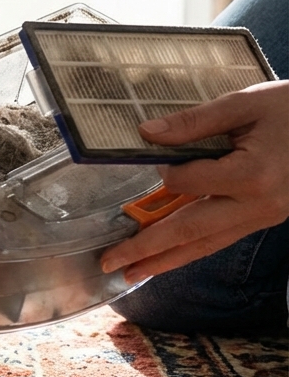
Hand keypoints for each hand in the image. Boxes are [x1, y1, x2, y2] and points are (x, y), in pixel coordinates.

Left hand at [101, 80, 288, 282]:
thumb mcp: (246, 103)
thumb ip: (195, 122)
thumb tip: (146, 133)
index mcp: (252, 174)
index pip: (186, 183)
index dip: (165, 172)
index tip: (156, 149)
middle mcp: (259, 205)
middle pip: (192, 231)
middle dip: (148, 249)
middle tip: (110, 263)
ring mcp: (265, 216)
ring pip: (208, 244)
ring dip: (167, 260)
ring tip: (132, 273)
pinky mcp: (267, 219)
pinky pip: (223, 238)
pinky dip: (193, 249)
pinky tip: (170, 257)